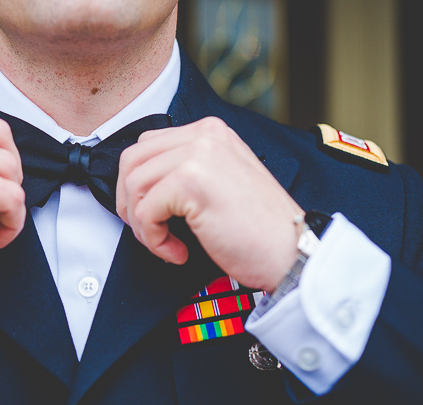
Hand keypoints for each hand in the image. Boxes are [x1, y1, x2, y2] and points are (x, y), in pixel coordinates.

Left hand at [116, 117, 302, 291]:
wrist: (292, 253)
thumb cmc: (259, 230)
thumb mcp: (221, 184)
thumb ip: (186, 172)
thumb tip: (140, 185)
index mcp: (210, 132)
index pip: (146, 146)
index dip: (136, 185)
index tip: (149, 215)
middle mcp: (204, 135)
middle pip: (131, 160)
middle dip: (130, 202)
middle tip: (149, 232)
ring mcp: (198, 155)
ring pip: (133, 185)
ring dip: (141, 224)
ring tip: (166, 244)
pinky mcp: (192, 182)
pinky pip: (145, 211)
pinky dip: (153, 240)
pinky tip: (178, 251)